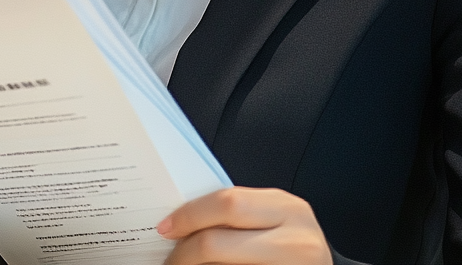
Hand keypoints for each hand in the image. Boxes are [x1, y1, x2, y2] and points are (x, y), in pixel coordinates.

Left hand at [158, 186, 331, 264]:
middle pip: (217, 242)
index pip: (228, 203)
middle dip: (184, 252)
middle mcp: (297, 241)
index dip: (190, 215)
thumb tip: (183, 219)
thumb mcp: (274, 220)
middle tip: (168, 259)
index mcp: (289, 209)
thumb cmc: (293, 248)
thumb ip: (241, 214)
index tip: (165, 227)